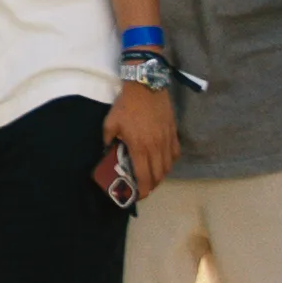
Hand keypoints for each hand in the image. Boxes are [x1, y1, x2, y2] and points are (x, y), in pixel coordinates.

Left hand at [103, 81, 178, 199]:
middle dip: (151, 186)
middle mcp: (156, 147)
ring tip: (152, 177)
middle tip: (143, 187)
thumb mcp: (110, 123)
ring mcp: (167, 141)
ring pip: (168, 167)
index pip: (144, 177)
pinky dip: (169, 162)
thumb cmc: (126, 105)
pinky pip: (175, 154)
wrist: (146, 86)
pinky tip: (162, 162)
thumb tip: (107, 151)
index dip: (143, 191)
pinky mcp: (174, 133)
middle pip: (158, 176)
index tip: (137, 196)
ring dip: (161, 176)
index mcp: (140, 147)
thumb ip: (107, 140)